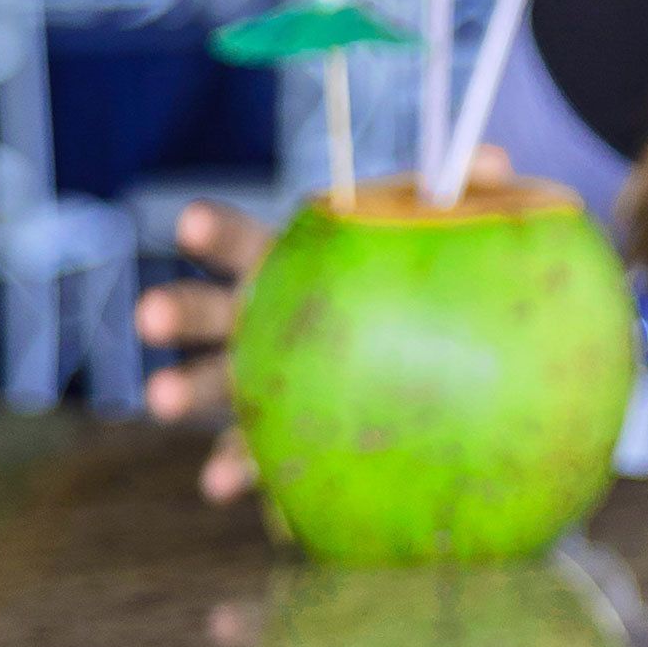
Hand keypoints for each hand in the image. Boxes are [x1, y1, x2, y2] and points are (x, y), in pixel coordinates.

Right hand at [136, 147, 509, 501]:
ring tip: (162, 399)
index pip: (241, 241)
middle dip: (176, 310)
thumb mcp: (422, 237)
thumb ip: (450, 199)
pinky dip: (233, 467)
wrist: (419, 356)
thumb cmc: (404, 281)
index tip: (190, 223)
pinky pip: (249, 454)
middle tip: (150, 315)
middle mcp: (256, 320)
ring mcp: (256, 381)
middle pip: (206, 310)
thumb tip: (497, 160)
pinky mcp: (274, 435)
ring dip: (183, 388)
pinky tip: (222, 486)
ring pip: (210, 383)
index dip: (214, 229)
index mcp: (284, 265)